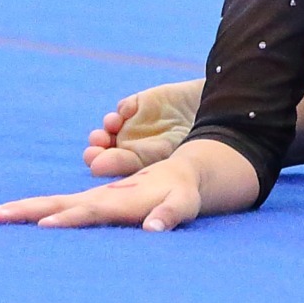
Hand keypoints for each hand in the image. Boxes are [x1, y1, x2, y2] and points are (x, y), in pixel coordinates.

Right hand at [0, 146, 228, 231]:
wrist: (179, 175)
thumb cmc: (182, 194)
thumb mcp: (183, 205)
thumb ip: (169, 215)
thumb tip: (155, 230)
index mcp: (118, 201)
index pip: (88, 211)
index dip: (68, 218)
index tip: (44, 224)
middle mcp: (99, 197)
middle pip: (57, 203)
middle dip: (27, 210)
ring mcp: (91, 199)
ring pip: (50, 203)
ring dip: (22, 208)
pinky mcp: (88, 202)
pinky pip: (55, 206)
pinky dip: (32, 210)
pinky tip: (10, 216)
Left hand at [84, 79, 202, 177]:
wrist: (210, 113)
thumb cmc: (196, 142)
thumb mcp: (178, 161)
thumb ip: (155, 174)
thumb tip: (137, 198)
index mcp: (138, 163)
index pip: (114, 167)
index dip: (103, 165)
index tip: (96, 164)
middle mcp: (130, 145)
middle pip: (103, 149)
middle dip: (95, 149)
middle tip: (93, 149)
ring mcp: (132, 124)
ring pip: (109, 128)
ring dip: (105, 128)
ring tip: (111, 126)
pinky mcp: (137, 104)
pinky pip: (123, 107)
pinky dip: (122, 109)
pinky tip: (126, 112)